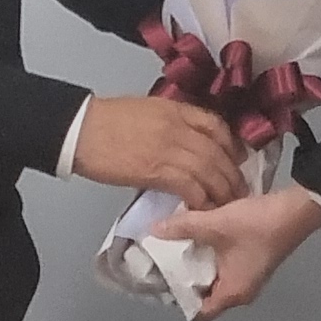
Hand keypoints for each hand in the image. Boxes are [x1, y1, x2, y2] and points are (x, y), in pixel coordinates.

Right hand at [72, 93, 243, 209]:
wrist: (82, 130)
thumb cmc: (105, 120)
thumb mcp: (145, 111)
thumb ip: (168, 123)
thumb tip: (180, 143)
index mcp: (175, 110)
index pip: (215, 125)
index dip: (231, 144)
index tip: (236, 158)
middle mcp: (179, 127)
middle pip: (218, 152)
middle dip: (232, 173)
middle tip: (238, 189)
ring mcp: (170, 149)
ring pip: (210, 171)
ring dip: (222, 191)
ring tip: (227, 205)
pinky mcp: (158, 171)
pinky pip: (191, 187)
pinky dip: (201, 200)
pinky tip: (203, 210)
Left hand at [163, 185, 320, 320]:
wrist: (297, 209)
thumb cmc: (256, 225)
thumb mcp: (215, 224)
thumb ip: (183, 227)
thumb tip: (154, 230)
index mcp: (232, 293)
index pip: (199, 313)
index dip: (178, 300)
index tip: (161, 280)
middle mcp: (241, 292)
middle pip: (206, 296)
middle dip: (185, 279)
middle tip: (164, 260)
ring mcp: (250, 277)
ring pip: (216, 279)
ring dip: (199, 265)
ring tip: (179, 246)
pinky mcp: (255, 262)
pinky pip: (226, 267)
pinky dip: (213, 257)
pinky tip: (203, 236)